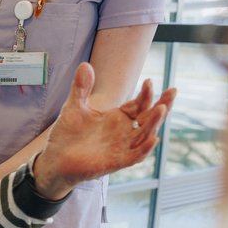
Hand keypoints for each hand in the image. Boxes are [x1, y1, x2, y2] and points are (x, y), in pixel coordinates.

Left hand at [33, 63, 175, 200]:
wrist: (54, 159)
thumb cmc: (67, 134)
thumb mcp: (74, 107)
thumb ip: (81, 88)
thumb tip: (85, 65)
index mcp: (118, 118)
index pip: (139, 104)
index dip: (145, 94)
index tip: (148, 82)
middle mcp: (124, 132)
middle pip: (149, 118)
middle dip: (163, 104)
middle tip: (173, 91)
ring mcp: (122, 147)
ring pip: (145, 135)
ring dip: (154, 123)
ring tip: (162, 108)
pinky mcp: (115, 162)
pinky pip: (135, 156)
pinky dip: (144, 149)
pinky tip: (153, 139)